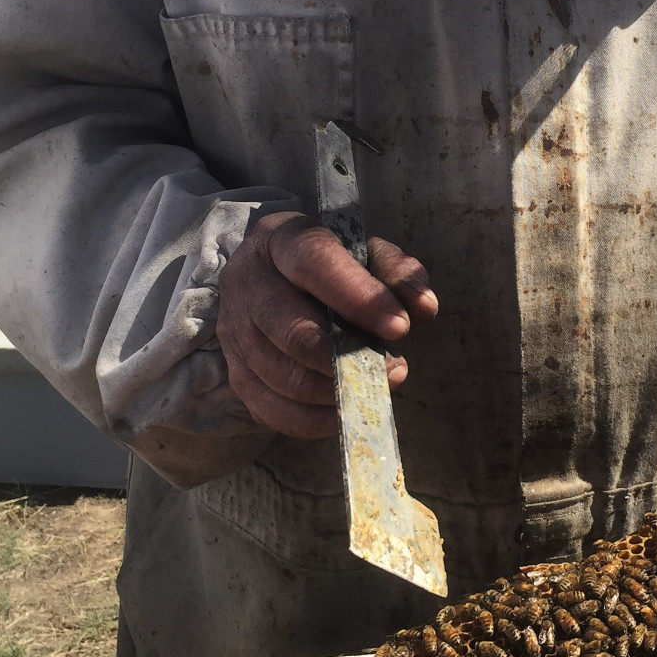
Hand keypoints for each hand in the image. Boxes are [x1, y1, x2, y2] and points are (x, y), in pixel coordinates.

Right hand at [217, 211, 437, 438]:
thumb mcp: (366, 253)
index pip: (313, 263)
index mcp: (279, 238)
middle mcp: (245, 281)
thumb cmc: (331, 267)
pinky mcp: (235, 372)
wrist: (279, 279)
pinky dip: (315, 419)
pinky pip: (273, 410)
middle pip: (292, 331)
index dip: (357, 297)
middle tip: (393, 367)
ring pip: (284, 377)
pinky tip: (346, 407)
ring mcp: (233, 330)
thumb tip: (423, 306)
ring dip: (337, 391)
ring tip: (373, 384)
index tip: (400, 327)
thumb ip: (398, 273)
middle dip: (348, 357)